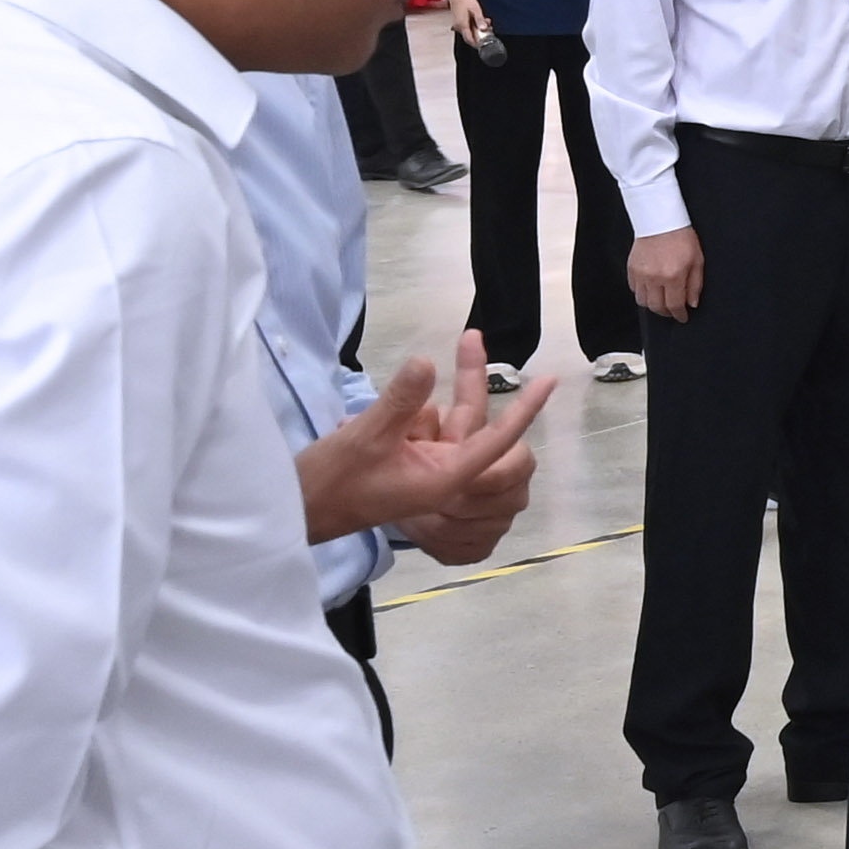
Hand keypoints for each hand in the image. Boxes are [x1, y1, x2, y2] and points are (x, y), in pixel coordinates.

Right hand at [299, 342, 549, 561]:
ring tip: (402, 401)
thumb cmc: (330, 481)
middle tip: (470, 338)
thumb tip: (426, 362)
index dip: (525, 409)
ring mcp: (428, 472)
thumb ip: (399, 400)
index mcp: (446, 478)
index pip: (497, 440)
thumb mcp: (364, 436)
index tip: (550, 381)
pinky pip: (424, 430)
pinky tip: (373, 420)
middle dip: (468, 381)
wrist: (298, 511)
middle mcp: (445, 477)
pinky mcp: (411, 466)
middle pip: (471, 420)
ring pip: (445, 421)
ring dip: (423, 406)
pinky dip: (410, 414)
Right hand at [449, 0, 495, 50]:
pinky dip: (474, 26)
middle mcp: (459, 27)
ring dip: (478, 30)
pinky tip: (480, 20)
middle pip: (470, 37)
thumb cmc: (464, 0)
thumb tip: (484, 28)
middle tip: (489, 30)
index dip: (477, 44)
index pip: (469, 40)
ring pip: (469, 32)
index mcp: (462, 25)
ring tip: (486, 23)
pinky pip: (467, 28)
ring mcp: (458, 25)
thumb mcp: (476, 9)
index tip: (485, 43)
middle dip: (480, 35)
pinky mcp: (459, 22)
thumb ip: (480, 20)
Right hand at [625, 225, 702, 319]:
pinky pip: (634, 290)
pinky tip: (651, 289)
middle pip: (657, 307)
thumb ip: (695, 285)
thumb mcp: (697, 260)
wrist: (661, 221)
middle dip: (666, 313)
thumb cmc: (681, 237)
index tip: (683, 317)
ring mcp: (640, 274)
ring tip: (662, 301)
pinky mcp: (631, 269)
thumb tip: (692, 303)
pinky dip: (642, 293)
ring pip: (643, 301)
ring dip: (653, 305)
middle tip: (673, 311)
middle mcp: (654, 278)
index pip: (675, 305)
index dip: (679, 315)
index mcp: (673, 276)